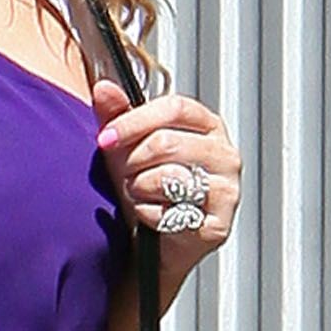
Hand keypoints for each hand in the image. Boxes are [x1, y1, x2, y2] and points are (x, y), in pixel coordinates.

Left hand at [92, 80, 241, 290]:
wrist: (155, 242)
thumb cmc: (147, 189)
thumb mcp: (128, 149)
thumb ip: (117, 117)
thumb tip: (103, 87)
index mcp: (208, 126)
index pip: (175, 107)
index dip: (135, 121)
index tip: (106, 138)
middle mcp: (224, 154)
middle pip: (167, 143)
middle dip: (132, 162)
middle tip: (123, 175)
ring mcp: (227, 189)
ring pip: (169, 178)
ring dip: (139, 189)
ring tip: (138, 194)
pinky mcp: (218, 224)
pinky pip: (171, 214)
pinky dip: (149, 216)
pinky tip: (150, 216)